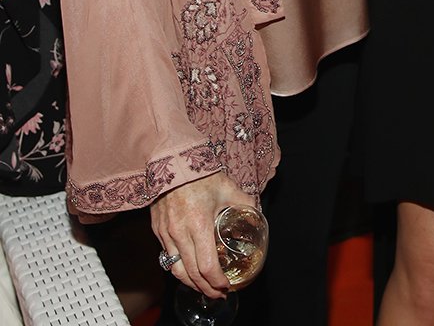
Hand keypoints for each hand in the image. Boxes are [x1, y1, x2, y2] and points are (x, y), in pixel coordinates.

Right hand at [150, 172, 256, 298]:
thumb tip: (256, 214)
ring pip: (176, 269)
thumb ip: (244, 202)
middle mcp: (180, 233)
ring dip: (191, 283)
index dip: (217, 281)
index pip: (206, 266)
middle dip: (207, 288)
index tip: (227, 285)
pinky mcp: (158, 230)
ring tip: (204, 287)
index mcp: (199, 224)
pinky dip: (179, 268)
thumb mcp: (227, 187)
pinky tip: (189, 269)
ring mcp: (166, 233)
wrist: (172, 161)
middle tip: (219, 293)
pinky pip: (167, 257)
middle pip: (191, 274)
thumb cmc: (200, 174)